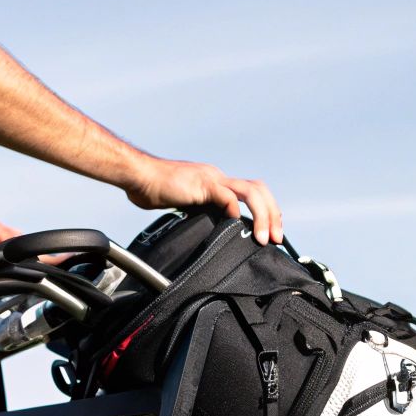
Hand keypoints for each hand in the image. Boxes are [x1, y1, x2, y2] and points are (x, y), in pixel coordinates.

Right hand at [123, 159, 282, 243]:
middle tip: (277, 239)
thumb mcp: (184, 206)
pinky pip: (226, 195)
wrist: (137, 176)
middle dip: (273, 215)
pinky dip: (235, 210)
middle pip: (259, 190)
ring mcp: (211, 179)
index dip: (266, 212)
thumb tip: (212, 233)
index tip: (270, 233)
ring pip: (251, 192)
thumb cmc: (153, 191)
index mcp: (216, 183)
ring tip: (264, 238)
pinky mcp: (201, 184)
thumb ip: (200, 215)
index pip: (252, 193)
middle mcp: (218, 178)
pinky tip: (235, 223)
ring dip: (263, 216)